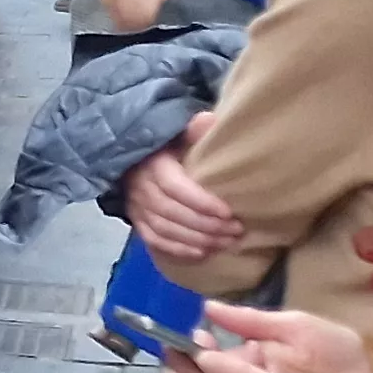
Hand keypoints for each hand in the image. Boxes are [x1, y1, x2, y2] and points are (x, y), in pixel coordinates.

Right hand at [125, 117, 245, 263]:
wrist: (138, 160)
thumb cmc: (168, 148)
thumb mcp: (179, 134)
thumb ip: (194, 130)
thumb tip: (209, 120)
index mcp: (153, 165)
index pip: (175, 187)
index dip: (201, 202)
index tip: (228, 212)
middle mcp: (141, 188)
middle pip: (172, 212)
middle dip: (206, 225)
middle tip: (236, 230)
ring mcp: (137, 207)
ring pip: (165, 229)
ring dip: (197, 239)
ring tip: (226, 242)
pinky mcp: (137, 221)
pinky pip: (155, 240)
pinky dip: (178, 249)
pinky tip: (202, 253)